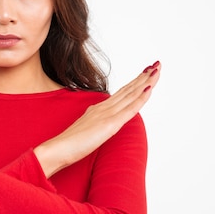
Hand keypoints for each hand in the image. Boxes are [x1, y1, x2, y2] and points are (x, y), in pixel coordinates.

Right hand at [34, 61, 161, 177]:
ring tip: (157, 69)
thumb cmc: (68, 144)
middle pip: (128, 89)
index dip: (134, 82)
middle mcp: (104, 107)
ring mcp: (107, 114)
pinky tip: (149, 88)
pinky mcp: (110, 124)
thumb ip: (94, 123)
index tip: (145, 73)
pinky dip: (140, 98)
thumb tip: (102, 122)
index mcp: (99, 109)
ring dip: (146, 81)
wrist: (57, 149)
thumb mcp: (86, 130)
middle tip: (156, 64)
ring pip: (131, 94)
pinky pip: (129, 109)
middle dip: (144, 76)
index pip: (121, 93)